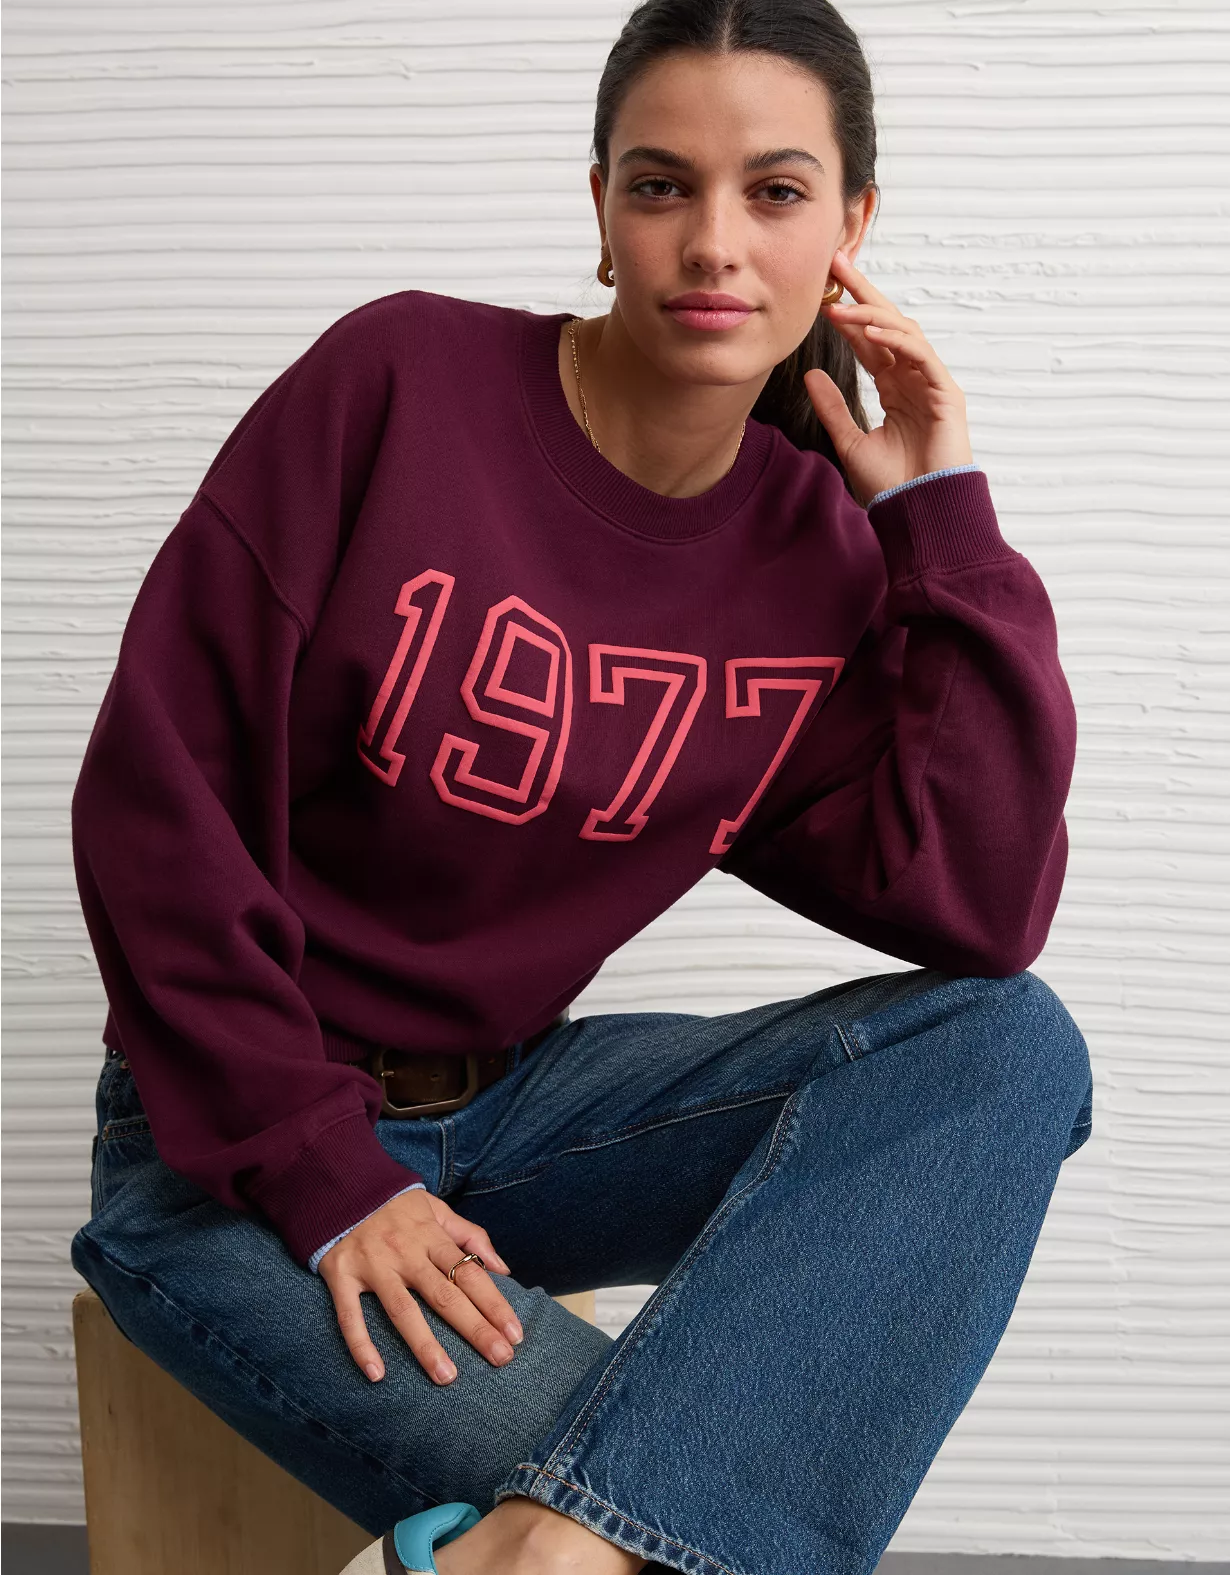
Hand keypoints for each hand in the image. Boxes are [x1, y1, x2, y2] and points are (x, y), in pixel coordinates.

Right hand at [317, 1186, 522, 1384]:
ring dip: (425, 1346)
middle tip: (501, 1358)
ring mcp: (373, 1266)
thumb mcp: (436, 1208)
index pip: (470, 1273)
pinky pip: (350, 1315)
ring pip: (403, 1311)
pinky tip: (376, 1373)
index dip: (494, 1303)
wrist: (341, 1184)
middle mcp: (405, 1253)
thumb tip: (502, 1268)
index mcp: (431, 1236)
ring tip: (447, 1377)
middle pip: (445, 1296)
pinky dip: (361, 1345)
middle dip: (475, 1329)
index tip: (515, 1332)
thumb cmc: (395, 1204)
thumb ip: (470, 1235)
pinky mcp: (341, 1276)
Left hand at [803, 247, 973, 508]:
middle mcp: (914, 380)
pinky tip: (868, 330)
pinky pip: (921, 355)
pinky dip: (895, 340)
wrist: (918, 513)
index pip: (870, 342)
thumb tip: (809, 374)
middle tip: (837, 264)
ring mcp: (932, 384)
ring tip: (839, 303)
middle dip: (864, 292)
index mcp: (895, 389)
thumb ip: (832, 407)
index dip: (848, 316)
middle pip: (888, 324)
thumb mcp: (849, 441)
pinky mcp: (946, 393)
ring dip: (871, 314)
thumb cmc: (891, 486)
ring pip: (903, 333)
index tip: (822, 294)